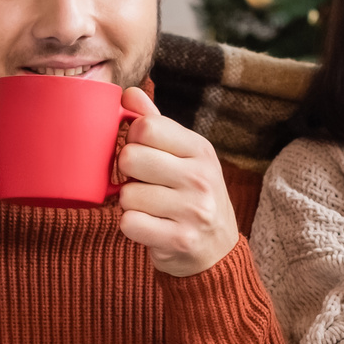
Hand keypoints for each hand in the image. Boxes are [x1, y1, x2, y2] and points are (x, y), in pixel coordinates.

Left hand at [113, 85, 239, 276]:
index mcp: (200, 150)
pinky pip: (129, 223)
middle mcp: (200, 177)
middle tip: (142, 182)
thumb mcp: (184, 156)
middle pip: (130, 157)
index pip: (146, 127)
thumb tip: (128, 93)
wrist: (216, 250)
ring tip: (150, 207)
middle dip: (127, 171)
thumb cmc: (191, 195)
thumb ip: (155, 123)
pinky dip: (131, 225)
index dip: (132, 138)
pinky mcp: (179, 239)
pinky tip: (148, 226)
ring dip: (129, 203)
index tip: (141, 152)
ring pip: (127, 194)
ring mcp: (192, 210)